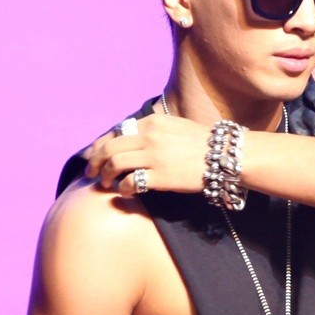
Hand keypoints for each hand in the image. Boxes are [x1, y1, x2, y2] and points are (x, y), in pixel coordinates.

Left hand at [84, 113, 209, 197]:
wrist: (224, 156)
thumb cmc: (202, 144)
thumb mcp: (175, 127)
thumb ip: (153, 131)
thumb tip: (132, 140)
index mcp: (151, 123)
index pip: (116, 132)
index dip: (100, 145)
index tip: (93, 155)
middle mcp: (149, 136)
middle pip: (109, 147)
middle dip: (95, 161)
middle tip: (90, 172)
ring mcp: (153, 156)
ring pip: (115, 163)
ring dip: (105, 175)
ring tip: (105, 183)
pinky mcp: (160, 176)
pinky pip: (130, 182)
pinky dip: (122, 188)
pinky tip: (124, 192)